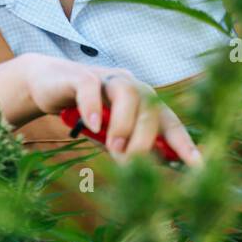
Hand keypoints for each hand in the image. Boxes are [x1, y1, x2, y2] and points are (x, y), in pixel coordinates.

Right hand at [21, 55, 203, 167]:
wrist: (45, 86)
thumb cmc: (86, 114)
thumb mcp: (112, 134)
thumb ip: (133, 146)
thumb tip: (160, 166)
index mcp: (144, 102)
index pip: (169, 121)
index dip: (183, 142)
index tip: (196, 165)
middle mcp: (131, 85)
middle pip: (150, 106)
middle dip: (145, 138)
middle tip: (132, 162)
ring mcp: (106, 78)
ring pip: (127, 92)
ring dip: (124, 123)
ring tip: (115, 148)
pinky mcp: (77, 76)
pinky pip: (89, 86)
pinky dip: (93, 106)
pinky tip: (92, 126)